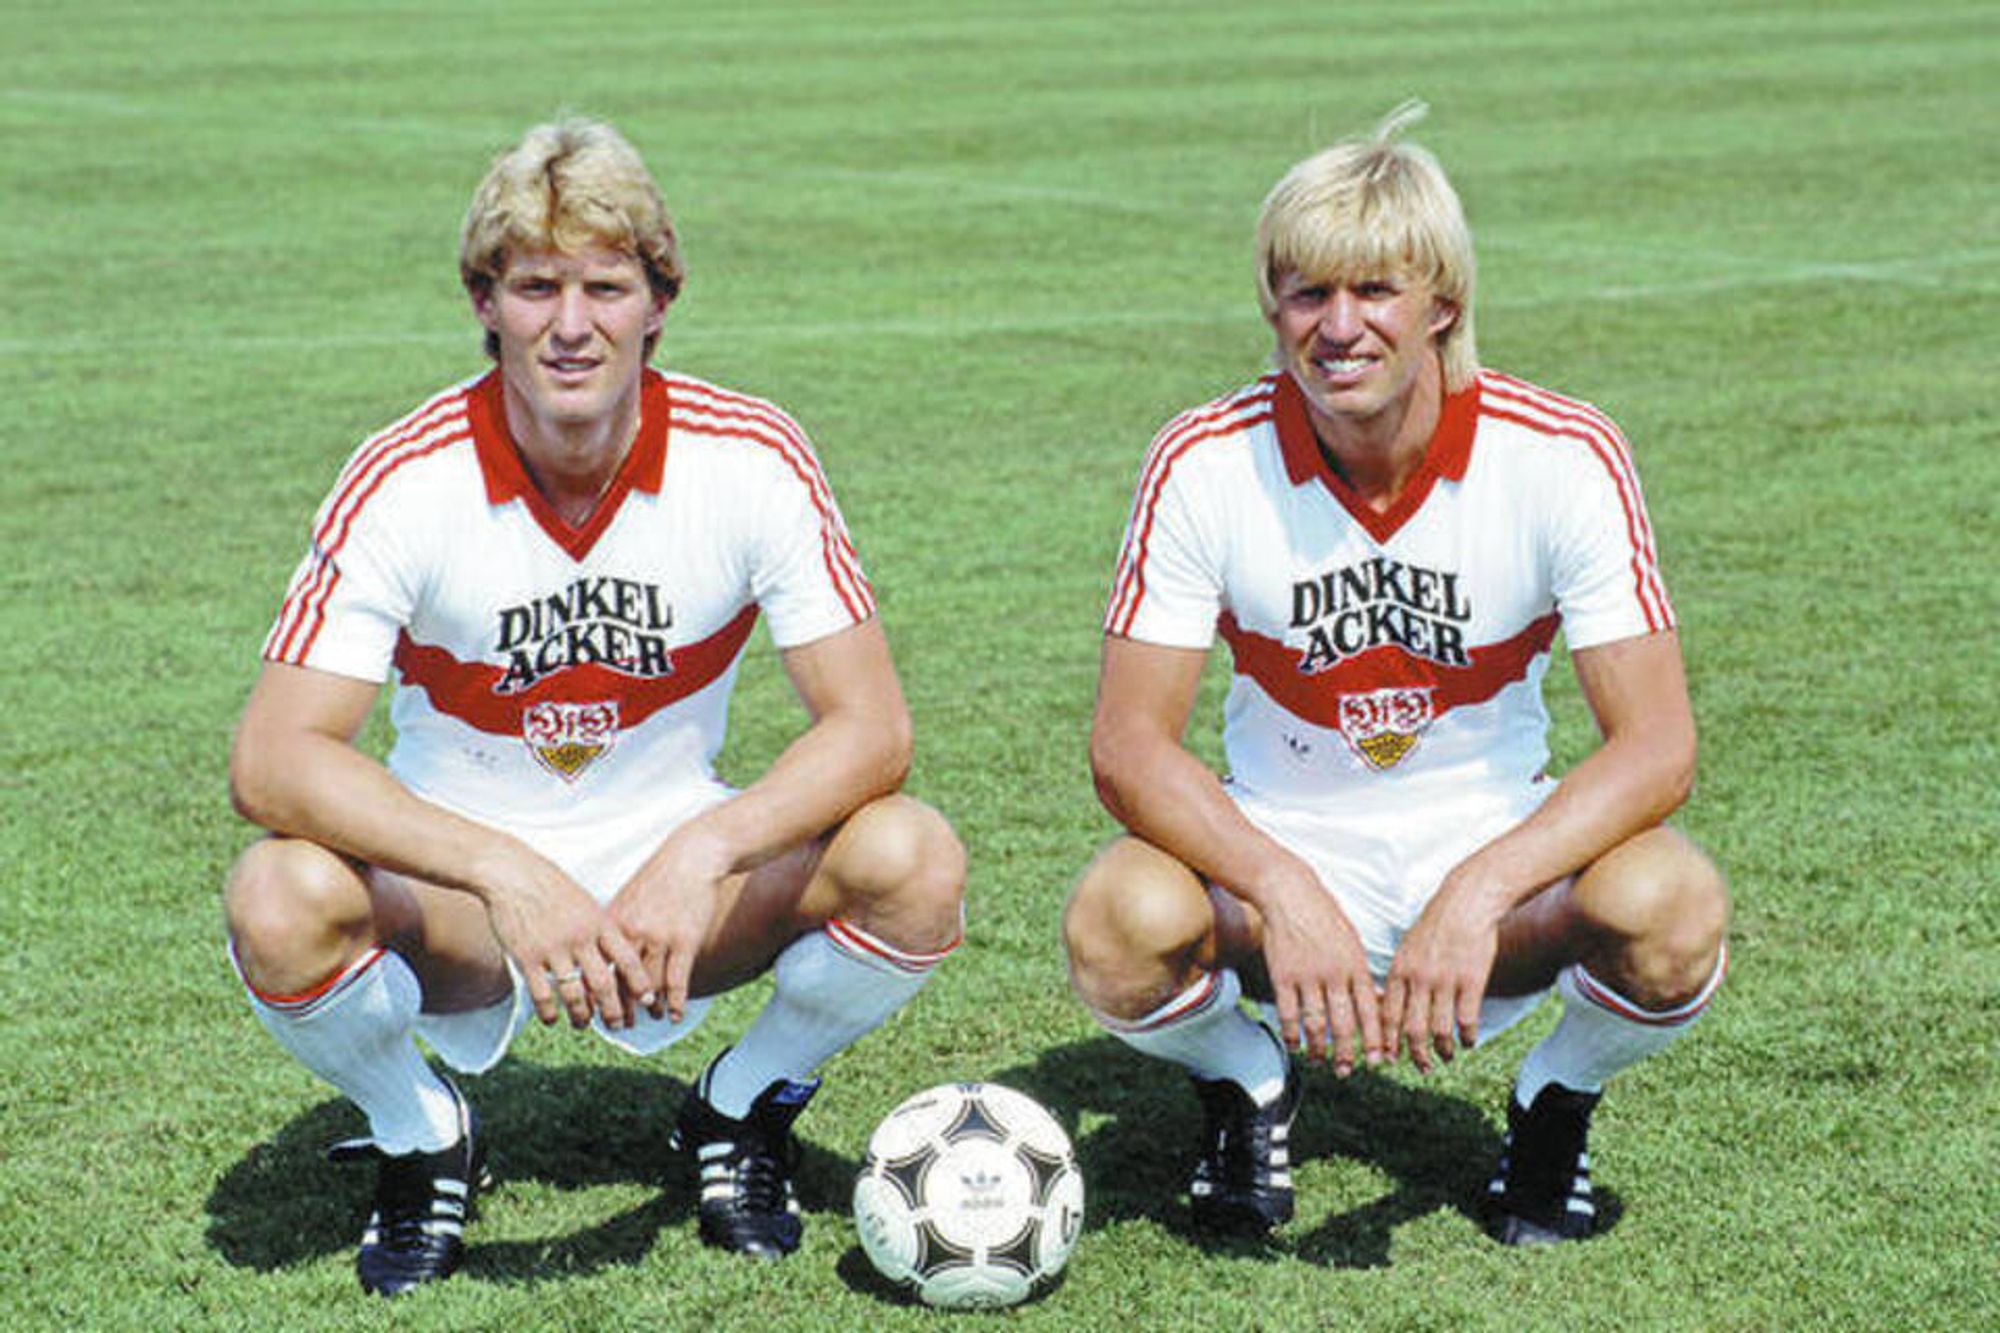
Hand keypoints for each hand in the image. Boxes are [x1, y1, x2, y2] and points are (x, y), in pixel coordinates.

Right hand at [477, 847, 652, 1029]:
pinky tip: (553, 1019)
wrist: (513, 873)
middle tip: (618, 1025)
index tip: (648, 1000)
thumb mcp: (584, 902)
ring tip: (584, 1024)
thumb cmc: (550, 885)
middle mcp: (580, 938)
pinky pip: (542, 994)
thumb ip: (599, 927)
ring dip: (582, 1016)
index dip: (640, 983)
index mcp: (598, 922)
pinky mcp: (527, 957)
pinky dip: (550, 1012)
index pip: (628, 960)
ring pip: (575, 994)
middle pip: (604, 984)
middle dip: (614, 1010)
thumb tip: (615, 952)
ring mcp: (553, 949)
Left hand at [609, 829, 733, 1023]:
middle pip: (618, 981)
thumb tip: (597, 948)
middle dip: (617, 1008)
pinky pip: (677, 981)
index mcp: (613, 923)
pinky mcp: (685, 940)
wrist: (692, 857)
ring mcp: (659, 938)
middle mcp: (632, 933)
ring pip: (647, 985)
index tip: (591, 1010)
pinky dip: (675, 1002)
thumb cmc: (660, 878)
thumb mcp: (628, 898)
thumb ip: (613, 926)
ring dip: (647, 1008)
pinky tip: (674, 1015)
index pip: (596, 967)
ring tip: (647, 1019)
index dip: (592, 993)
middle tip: (617, 1026)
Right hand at [1255, 870, 1384, 1076]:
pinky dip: (1292, 1034)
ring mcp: (1307, 976)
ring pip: (1315, 1023)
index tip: (1379, 1061)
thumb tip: (1377, 1002)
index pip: (1370, 1011)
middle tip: (1347, 1070)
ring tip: (1322, 1061)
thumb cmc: (1325, 918)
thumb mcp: (1352, 942)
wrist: (1290, 894)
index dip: (1375, 1039)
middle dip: (1347, 1052)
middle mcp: (1334, 974)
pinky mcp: (1282, 975)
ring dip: (1319, 1048)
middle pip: (1343, 1024)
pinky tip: (1295, 1045)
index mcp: (1355, 966)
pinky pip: (1289, 1013)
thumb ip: (1361, 974)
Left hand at [1381, 870, 1507, 1071]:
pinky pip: (1466, 1020)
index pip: (1387, 1016)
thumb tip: (1393, 1006)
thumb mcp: (1407, 947)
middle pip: (1412, 1029)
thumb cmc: (1436, 925)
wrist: (1465, 902)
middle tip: (1421, 1068)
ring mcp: (1445, 981)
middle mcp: (1418, 978)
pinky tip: (1469, 1043)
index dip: (1387, 1042)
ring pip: (1439, 1030)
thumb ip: (1401, 977)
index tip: (1388, 1059)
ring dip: (1442, 1050)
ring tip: (1447, 1058)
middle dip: (1415, 1055)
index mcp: (1399, 970)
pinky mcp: (1471, 981)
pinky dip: (1467, 1037)